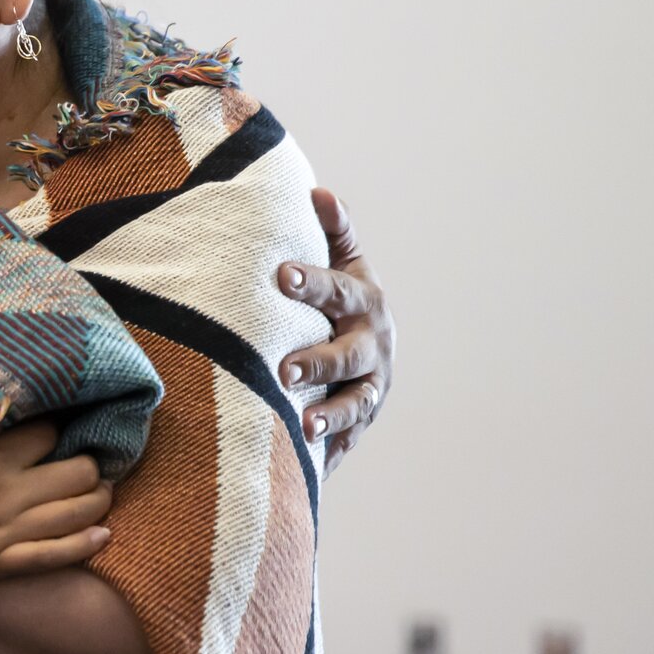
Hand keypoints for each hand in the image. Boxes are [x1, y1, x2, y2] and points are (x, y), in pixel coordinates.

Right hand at [0, 419, 112, 591]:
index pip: (49, 432)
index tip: (54, 432)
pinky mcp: (0, 565)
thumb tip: (5, 411)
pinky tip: (102, 534)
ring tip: (97, 491)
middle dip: (89, 464)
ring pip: (79, 512)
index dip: (57, 430)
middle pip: (78, 471)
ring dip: (97, 499)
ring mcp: (6, 532)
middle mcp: (5, 493)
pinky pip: (57, 556)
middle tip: (86, 462)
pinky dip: (86, 544)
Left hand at [278, 188, 395, 473]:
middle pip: (347, 355)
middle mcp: (373, 346)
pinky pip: (346, 439)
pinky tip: (307, 462)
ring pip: (354, 403)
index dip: (310, 283)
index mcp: (364, 302)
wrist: (373, 349)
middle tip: (282, 369)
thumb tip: (317, 191)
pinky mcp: (359, 422)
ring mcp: (370, 386)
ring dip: (330, 414)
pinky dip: (330, 452)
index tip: (280, 275)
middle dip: (318, 361)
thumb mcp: (345, 262)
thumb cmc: (344, 298)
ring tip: (302, 424)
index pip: (336, 290)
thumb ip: (334, 230)